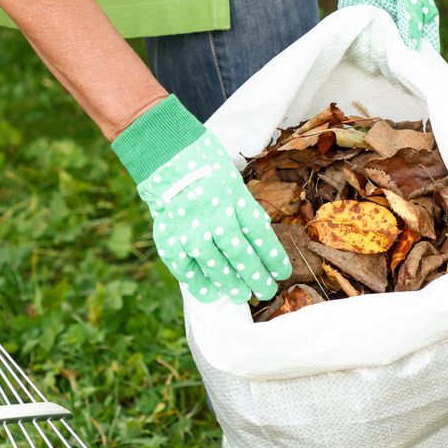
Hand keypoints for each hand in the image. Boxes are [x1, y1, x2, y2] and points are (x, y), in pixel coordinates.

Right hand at [112, 96, 290, 302]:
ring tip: (241, 294)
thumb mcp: (233, 181)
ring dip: (229, 283)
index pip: (259, 234)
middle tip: (265, 291)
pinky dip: (197, 282)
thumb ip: (243, 211)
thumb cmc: (205, 166)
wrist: (165, 153)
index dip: (272, 258)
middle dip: (255, 276)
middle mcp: (213, 212)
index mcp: (234, 196)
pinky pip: (183, 266)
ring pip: (213, 263)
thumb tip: (259, 245)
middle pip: (239, 253)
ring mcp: (189, 225)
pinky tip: (209, 292)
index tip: (281, 274)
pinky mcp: (168, 234)